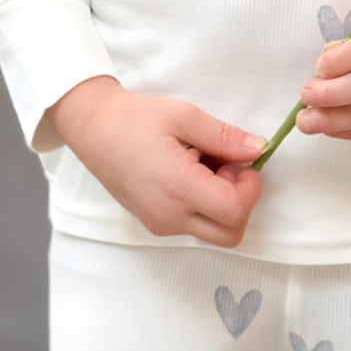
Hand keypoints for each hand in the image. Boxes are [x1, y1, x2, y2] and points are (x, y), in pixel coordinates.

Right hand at [47, 77, 264, 247]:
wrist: (92, 128)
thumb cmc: (135, 119)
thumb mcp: (184, 116)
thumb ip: (225, 137)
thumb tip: (258, 150)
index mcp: (178, 188)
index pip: (235, 210)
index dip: (251, 187)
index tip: (244, 162)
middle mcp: (169, 216)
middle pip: (230, 233)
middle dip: (241, 201)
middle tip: (228, 166)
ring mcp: (160, 224)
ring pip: (214, 231)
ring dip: (223, 204)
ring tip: (206, 166)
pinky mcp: (155, 224)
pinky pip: (194, 225)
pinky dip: (204, 205)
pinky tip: (191, 173)